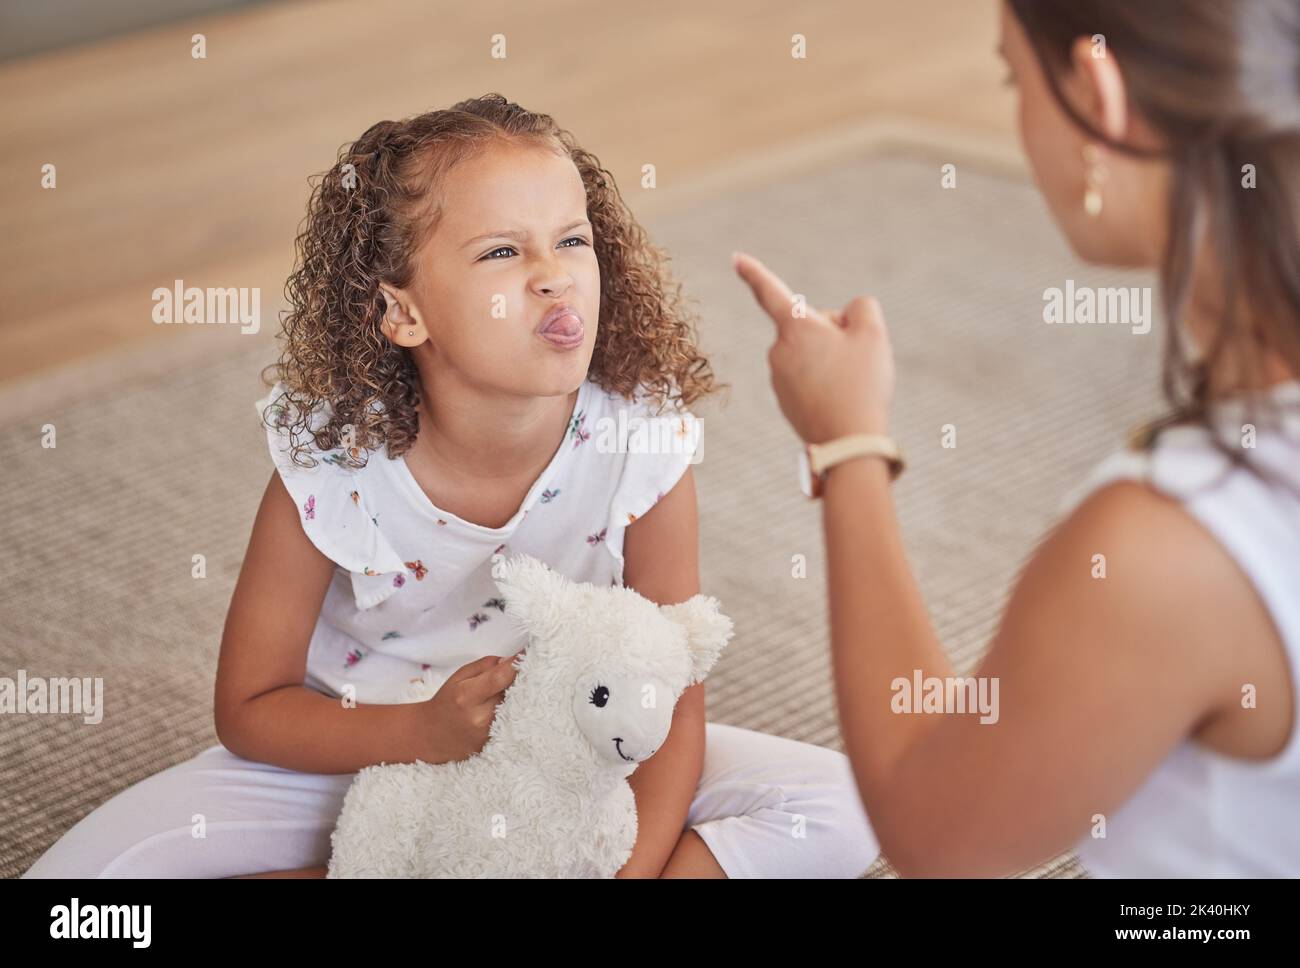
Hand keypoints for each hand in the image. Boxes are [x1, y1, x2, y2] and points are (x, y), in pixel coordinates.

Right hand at [415, 652, 522, 762]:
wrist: (432, 736)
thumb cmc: (447, 701)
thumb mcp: (460, 676)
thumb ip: (486, 666)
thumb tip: (511, 660)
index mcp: (467, 696)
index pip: (500, 677)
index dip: (516, 664)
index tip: (527, 652)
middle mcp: (480, 716)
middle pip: (512, 692)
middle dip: (519, 679)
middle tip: (523, 670)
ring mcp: (488, 733)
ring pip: (515, 707)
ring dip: (517, 696)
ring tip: (510, 690)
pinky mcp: (493, 743)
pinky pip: (512, 721)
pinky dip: (514, 710)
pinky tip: (508, 705)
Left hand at [732, 251, 894, 443]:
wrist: (848, 443)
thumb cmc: (861, 385)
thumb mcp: (873, 333)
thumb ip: (860, 308)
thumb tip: (840, 319)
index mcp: (794, 328)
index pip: (770, 292)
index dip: (754, 272)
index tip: (735, 258)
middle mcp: (777, 351)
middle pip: (809, 328)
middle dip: (833, 335)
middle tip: (855, 362)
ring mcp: (778, 379)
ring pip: (810, 354)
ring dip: (830, 361)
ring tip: (848, 385)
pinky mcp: (784, 401)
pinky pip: (808, 378)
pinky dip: (824, 383)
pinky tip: (838, 399)